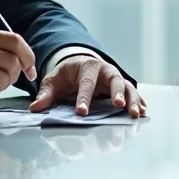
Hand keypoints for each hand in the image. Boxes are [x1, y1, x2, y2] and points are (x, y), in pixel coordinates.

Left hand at [29, 55, 145, 116]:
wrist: (81, 64)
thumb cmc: (67, 74)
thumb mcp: (54, 80)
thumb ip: (46, 94)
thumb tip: (35, 108)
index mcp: (87, 67)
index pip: (86, 83)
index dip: (84, 98)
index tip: (82, 112)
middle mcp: (105, 70)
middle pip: (114, 80)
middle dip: (117, 93)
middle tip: (119, 105)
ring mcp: (116, 78)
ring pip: (127, 87)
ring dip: (132, 100)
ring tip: (135, 114)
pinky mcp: (123, 86)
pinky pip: (134, 93)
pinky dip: (139, 102)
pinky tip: (143, 112)